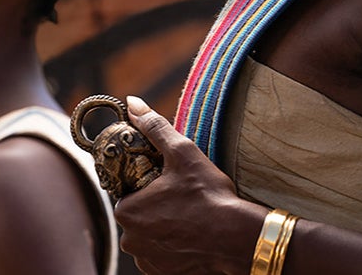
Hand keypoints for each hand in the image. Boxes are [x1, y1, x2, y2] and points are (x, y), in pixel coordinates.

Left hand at [114, 96, 266, 274]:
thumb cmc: (208, 195)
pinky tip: (194, 234)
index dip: (148, 182)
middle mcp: (130, 239)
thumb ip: (154, 127)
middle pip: (139, 213)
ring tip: (192, 215)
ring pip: (151, 234)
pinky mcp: (163, 273)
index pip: (128, 190)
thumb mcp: (182, 152)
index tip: (170, 180)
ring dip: (166, 225)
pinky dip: (175, 245)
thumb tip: (132, 104)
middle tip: (184, 195)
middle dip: (157, 204)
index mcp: (127, 210)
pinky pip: (163, 254)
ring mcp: (147, 260)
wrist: (235, 237)